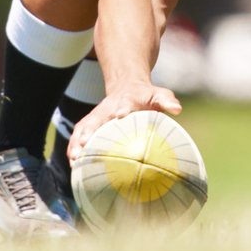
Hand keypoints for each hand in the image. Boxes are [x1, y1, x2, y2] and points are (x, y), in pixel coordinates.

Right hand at [68, 81, 182, 162]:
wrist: (127, 86)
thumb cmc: (146, 96)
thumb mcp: (158, 94)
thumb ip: (166, 100)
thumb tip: (177, 109)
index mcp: (126, 101)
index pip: (124, 105)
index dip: (122, 110)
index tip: (120, 115)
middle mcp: (107, 109)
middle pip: (95, 119)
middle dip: (89, 131)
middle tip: (83, 144)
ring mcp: (96, 116)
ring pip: (83, 128)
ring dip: (77, 142)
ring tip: (74, 159)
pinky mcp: (90, 124)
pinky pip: (79, 135)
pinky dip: (74, 147)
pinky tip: (73, 164)